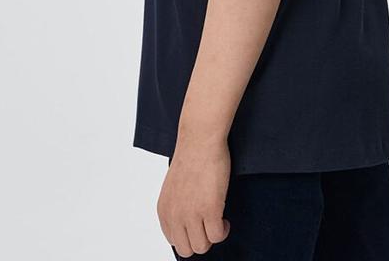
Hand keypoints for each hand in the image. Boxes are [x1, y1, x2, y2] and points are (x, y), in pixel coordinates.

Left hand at [157, 137, 231, 256]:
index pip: (174, 241)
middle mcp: (174, 215)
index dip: (189, 236)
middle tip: (209, 226)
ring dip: (213, 236)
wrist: (200, 139)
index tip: (199, 227)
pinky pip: (217, 235)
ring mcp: (191, 213)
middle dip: (201, 240)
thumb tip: (187, 224)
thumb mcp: (175, 188)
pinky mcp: (209, 209)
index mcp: (164, 210)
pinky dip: (223, 230)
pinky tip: (224, 219)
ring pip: (202, 246)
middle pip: (187, 249)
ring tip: (218, 221)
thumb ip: (177, 207)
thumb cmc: (191, 156)